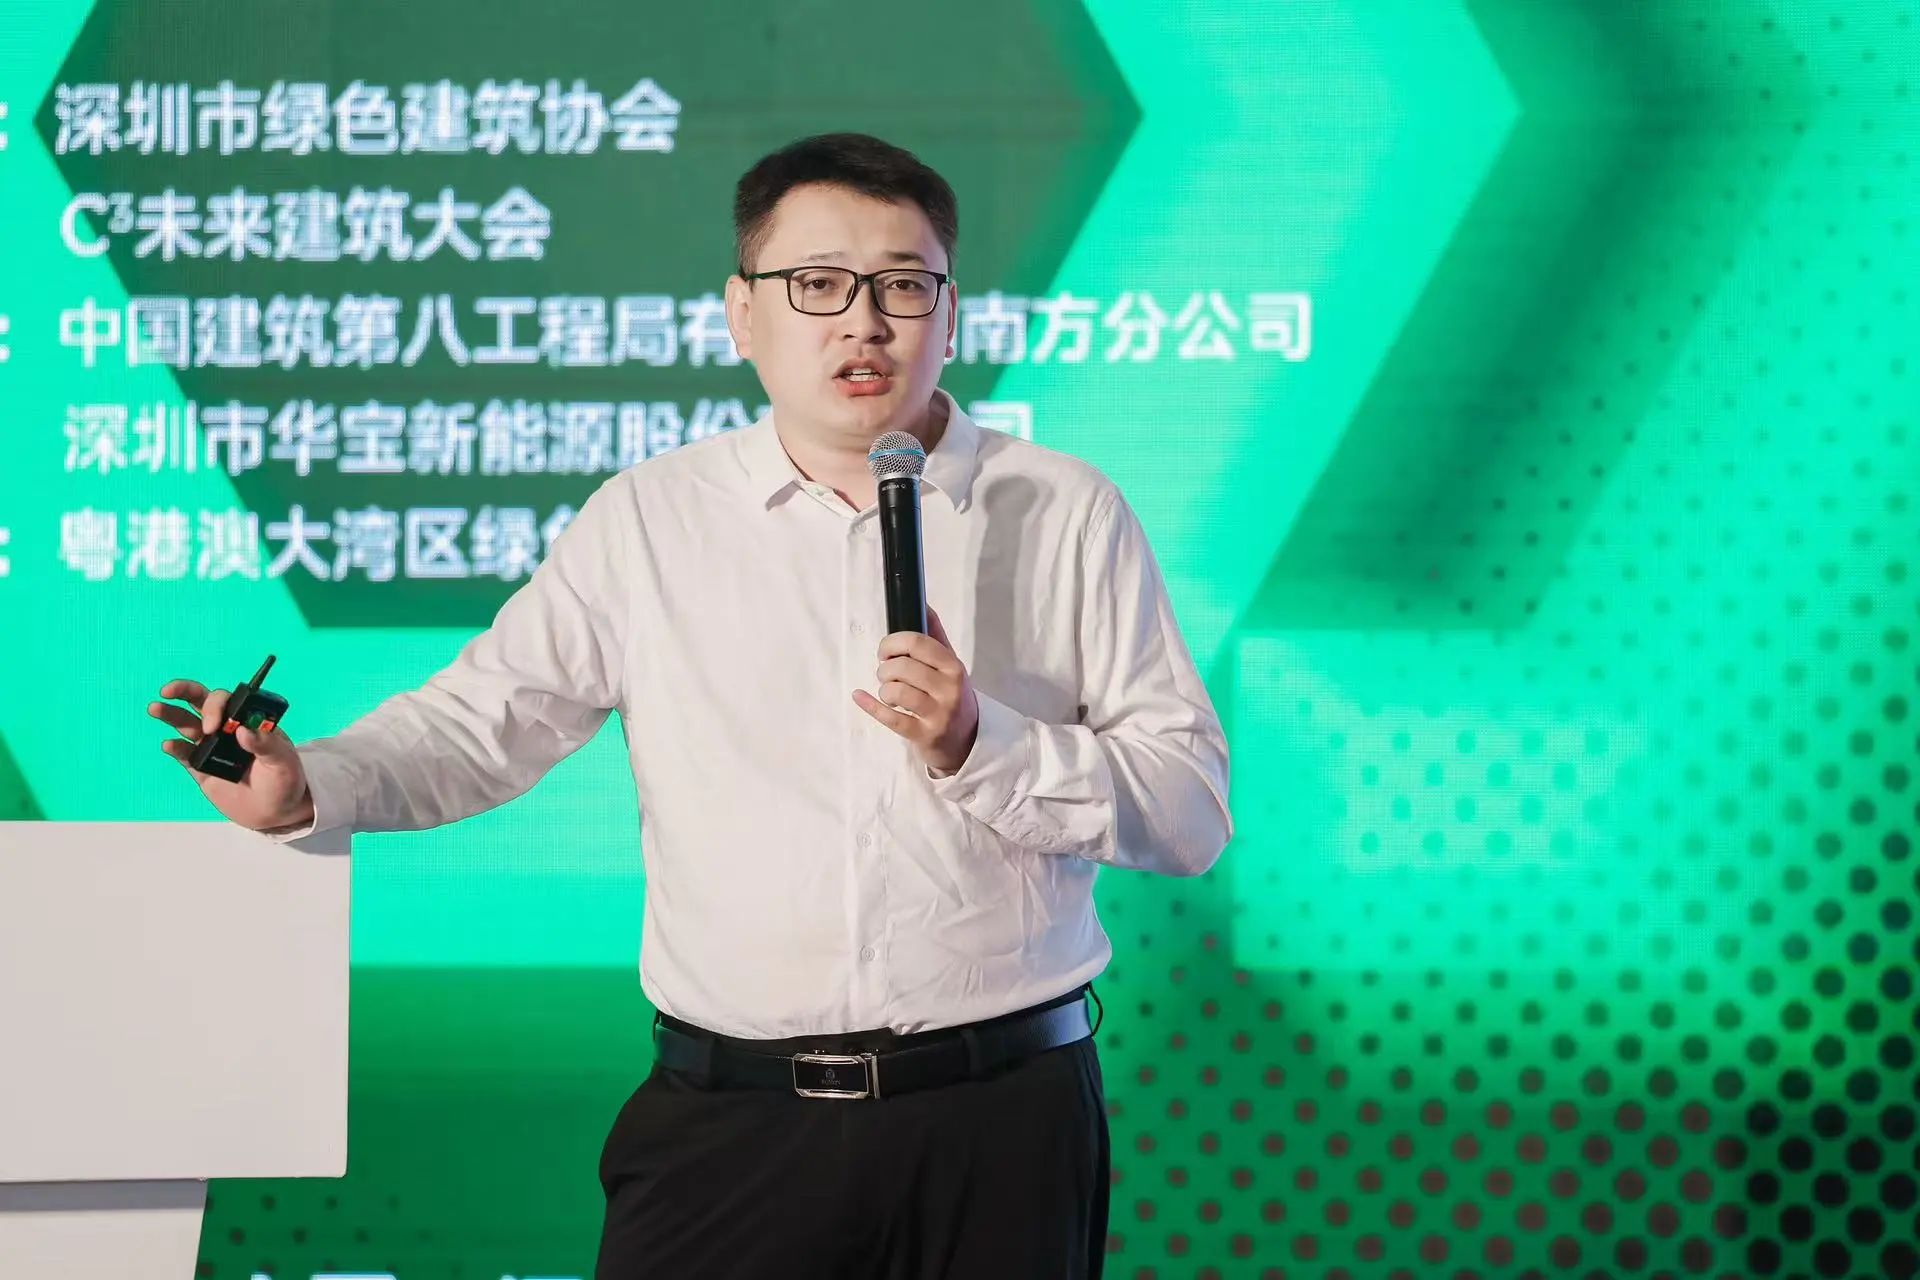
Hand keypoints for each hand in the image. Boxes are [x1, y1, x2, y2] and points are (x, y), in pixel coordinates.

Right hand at [149, 678, 313, 832]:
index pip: (229, 701)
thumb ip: (266, 745)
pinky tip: (169, 745)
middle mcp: (227, 729)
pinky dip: (175, 748)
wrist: (275, 811)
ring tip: (155, 708)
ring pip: (187, 724)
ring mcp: (212, 747)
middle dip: (184, 692)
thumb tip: (242, 730)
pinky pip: (184, 755)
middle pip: (202, 703)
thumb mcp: (284, 762)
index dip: (217, 705)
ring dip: (170, 714)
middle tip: (167, 691)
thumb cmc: (285, 780)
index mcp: (248, 721)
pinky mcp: (202, 769)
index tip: (215, 724)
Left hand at [852, 606, 978, 774]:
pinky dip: (870, 705)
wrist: (966, 740)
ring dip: (884, 690)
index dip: (893, 642)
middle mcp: (949, 689)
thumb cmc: (951, 696)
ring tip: (889, 692)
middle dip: (885, 668)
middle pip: (902, 666)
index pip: (917, 642)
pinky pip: (890, 718)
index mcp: (954, 666)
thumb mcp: (950, 665)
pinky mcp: (924, 735)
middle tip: (887, 674)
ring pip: (896, 691)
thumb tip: (924, 603)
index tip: (886, 649)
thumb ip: (936, 636)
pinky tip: (861, 697)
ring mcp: (938, 714)